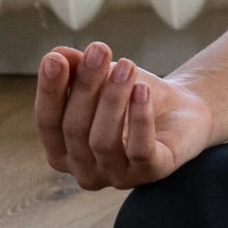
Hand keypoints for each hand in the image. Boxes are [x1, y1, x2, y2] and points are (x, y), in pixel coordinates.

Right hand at [36, 42, 216, 189]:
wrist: (180, 111)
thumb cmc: (130, 97)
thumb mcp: (100, 79)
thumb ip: (75, 69)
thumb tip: (58, 55)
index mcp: (61, 152)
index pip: (47, 122)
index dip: (49, 91)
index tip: (55, 60)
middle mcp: (85, 172)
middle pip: (75, 129)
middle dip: (86, 86)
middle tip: (99, 50)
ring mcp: (117, 177)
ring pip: (104, 141)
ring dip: (113, 99)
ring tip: (126, 66)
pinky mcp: (151, 173)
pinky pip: (139, 149)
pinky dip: (140, 117)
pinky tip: (143, 90)